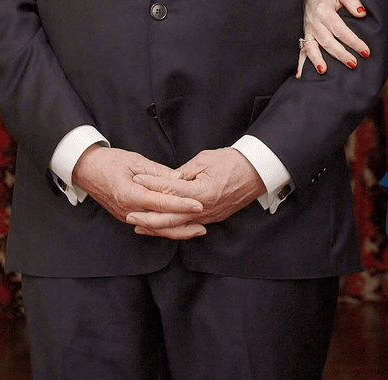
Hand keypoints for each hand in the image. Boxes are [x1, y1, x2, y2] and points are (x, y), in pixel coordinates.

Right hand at [71, 145, 204, 236]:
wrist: (85, 170)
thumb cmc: (109, 162)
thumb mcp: (136, 161)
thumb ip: (159, 173)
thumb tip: (180, 180)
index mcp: (129, 194)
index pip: (161, 203)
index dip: (181, 204)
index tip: (199, 204)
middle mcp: (128, 210)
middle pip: (160, 223)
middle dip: (183, 224)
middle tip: (204, 223)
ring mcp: (126, 216)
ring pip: (156, 228)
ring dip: (177, 230)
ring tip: (197, 229)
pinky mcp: (127, 217)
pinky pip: (149, 226)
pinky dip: (165, 228)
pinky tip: (179, 227)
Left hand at [130, 148, 265, 235]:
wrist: (258, 172)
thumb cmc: (233, 162)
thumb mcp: (205, 160)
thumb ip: (183, 173)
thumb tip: (166, 181)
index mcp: (202, 192)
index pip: (170, 190)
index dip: (151, 183)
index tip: (136, 179)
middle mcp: (205, 208)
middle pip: (170, 217)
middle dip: (148, 216)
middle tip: (129, 214)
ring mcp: (210, 216)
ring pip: (178, 226)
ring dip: (157, 227)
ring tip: (139, 225)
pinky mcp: (213, 218)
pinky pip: (189, 226)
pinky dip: (173, 228)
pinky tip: (162, 227)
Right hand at [297, 0, 368, 77]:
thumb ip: (352, 0)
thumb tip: (361, 13)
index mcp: (324, 11)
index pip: (341, 29)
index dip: (353, 42)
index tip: (365, 51)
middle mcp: (314, 22)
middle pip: (328, 41)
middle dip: (340, 54)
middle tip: (354, 64)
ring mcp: (308, 29)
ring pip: (312, 47)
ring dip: (317, 59)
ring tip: (324, 71)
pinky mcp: (304, 34)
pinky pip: (301, 49)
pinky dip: (300, 62)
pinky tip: (300, 75)